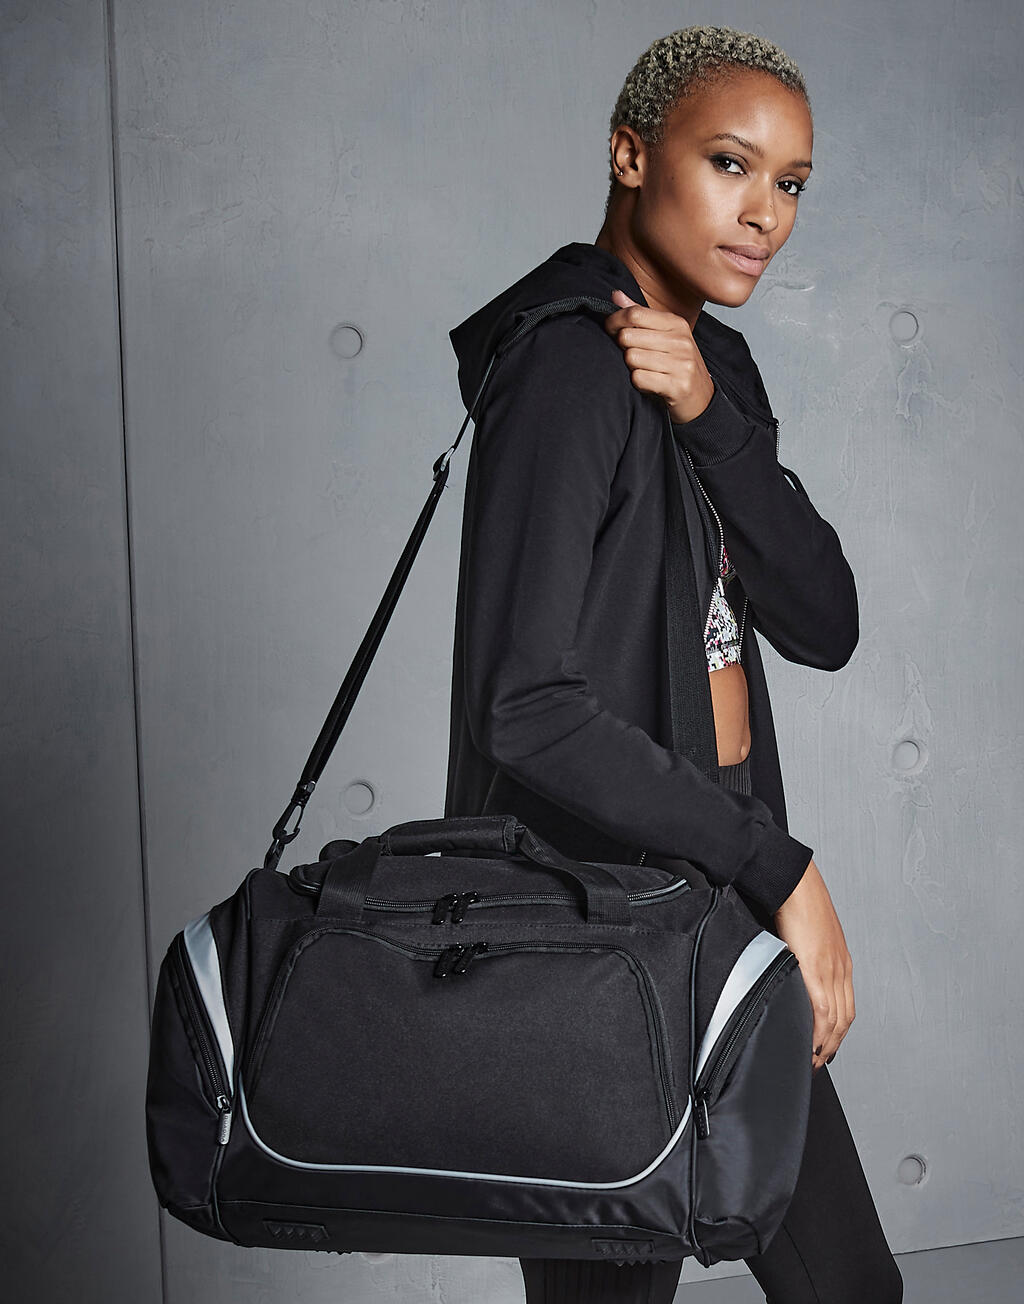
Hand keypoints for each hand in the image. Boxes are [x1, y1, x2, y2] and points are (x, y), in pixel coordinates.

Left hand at [603, 289, 715, 423]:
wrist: (701, 399)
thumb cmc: (677, 366)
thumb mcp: (664, 335)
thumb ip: (640, 315)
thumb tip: (615, 294)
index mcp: (676, 323)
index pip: (635, 314)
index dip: (614, 321)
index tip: (610, 330)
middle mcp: (680, 341)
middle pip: (628, 336)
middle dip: (622, 348)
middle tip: (631, 356)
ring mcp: (681, 363)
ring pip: (631, 358)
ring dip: (631, 368)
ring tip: (644, 370)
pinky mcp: (677, 385)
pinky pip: (639, 378)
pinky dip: (638, 383)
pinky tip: (649, 383)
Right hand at [773, 858, 854, 1073]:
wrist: (795, 884)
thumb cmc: (798, 904)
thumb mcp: (808, 936)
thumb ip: (806, 956)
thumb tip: (794, 970)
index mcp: (840, 962)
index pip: (846, 1007)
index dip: (838, 1032)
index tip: (827, 1047)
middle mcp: (841, 969)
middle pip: (845, 1019)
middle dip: (833, 1045)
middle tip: (819, 1062)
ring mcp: (831, 970)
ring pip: (836, 1020)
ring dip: (826, 1044)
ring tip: (813, 1059)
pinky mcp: (817, 968)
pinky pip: (823, 1009)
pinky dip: (819, 1031)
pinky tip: (811, 1042)